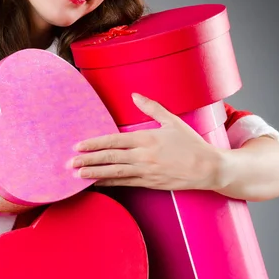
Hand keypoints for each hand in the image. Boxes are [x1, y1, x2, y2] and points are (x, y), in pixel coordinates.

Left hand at [70, 93, 221, 190]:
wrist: (208, 168)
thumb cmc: (191, 143)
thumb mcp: (172, 121)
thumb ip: (152, 108)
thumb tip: (134, 95)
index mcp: (146, 139)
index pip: (114, 141)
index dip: (95, 144)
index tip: (79, 145)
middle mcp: (143, 156)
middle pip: (110, 158)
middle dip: (88, 160)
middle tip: (70, 162)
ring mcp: (146, 172)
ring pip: (115, 173)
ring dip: (95, 173)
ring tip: (78, 175)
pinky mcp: (150, 183)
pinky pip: (126, 183)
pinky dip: (110, 183)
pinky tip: (98, 183)